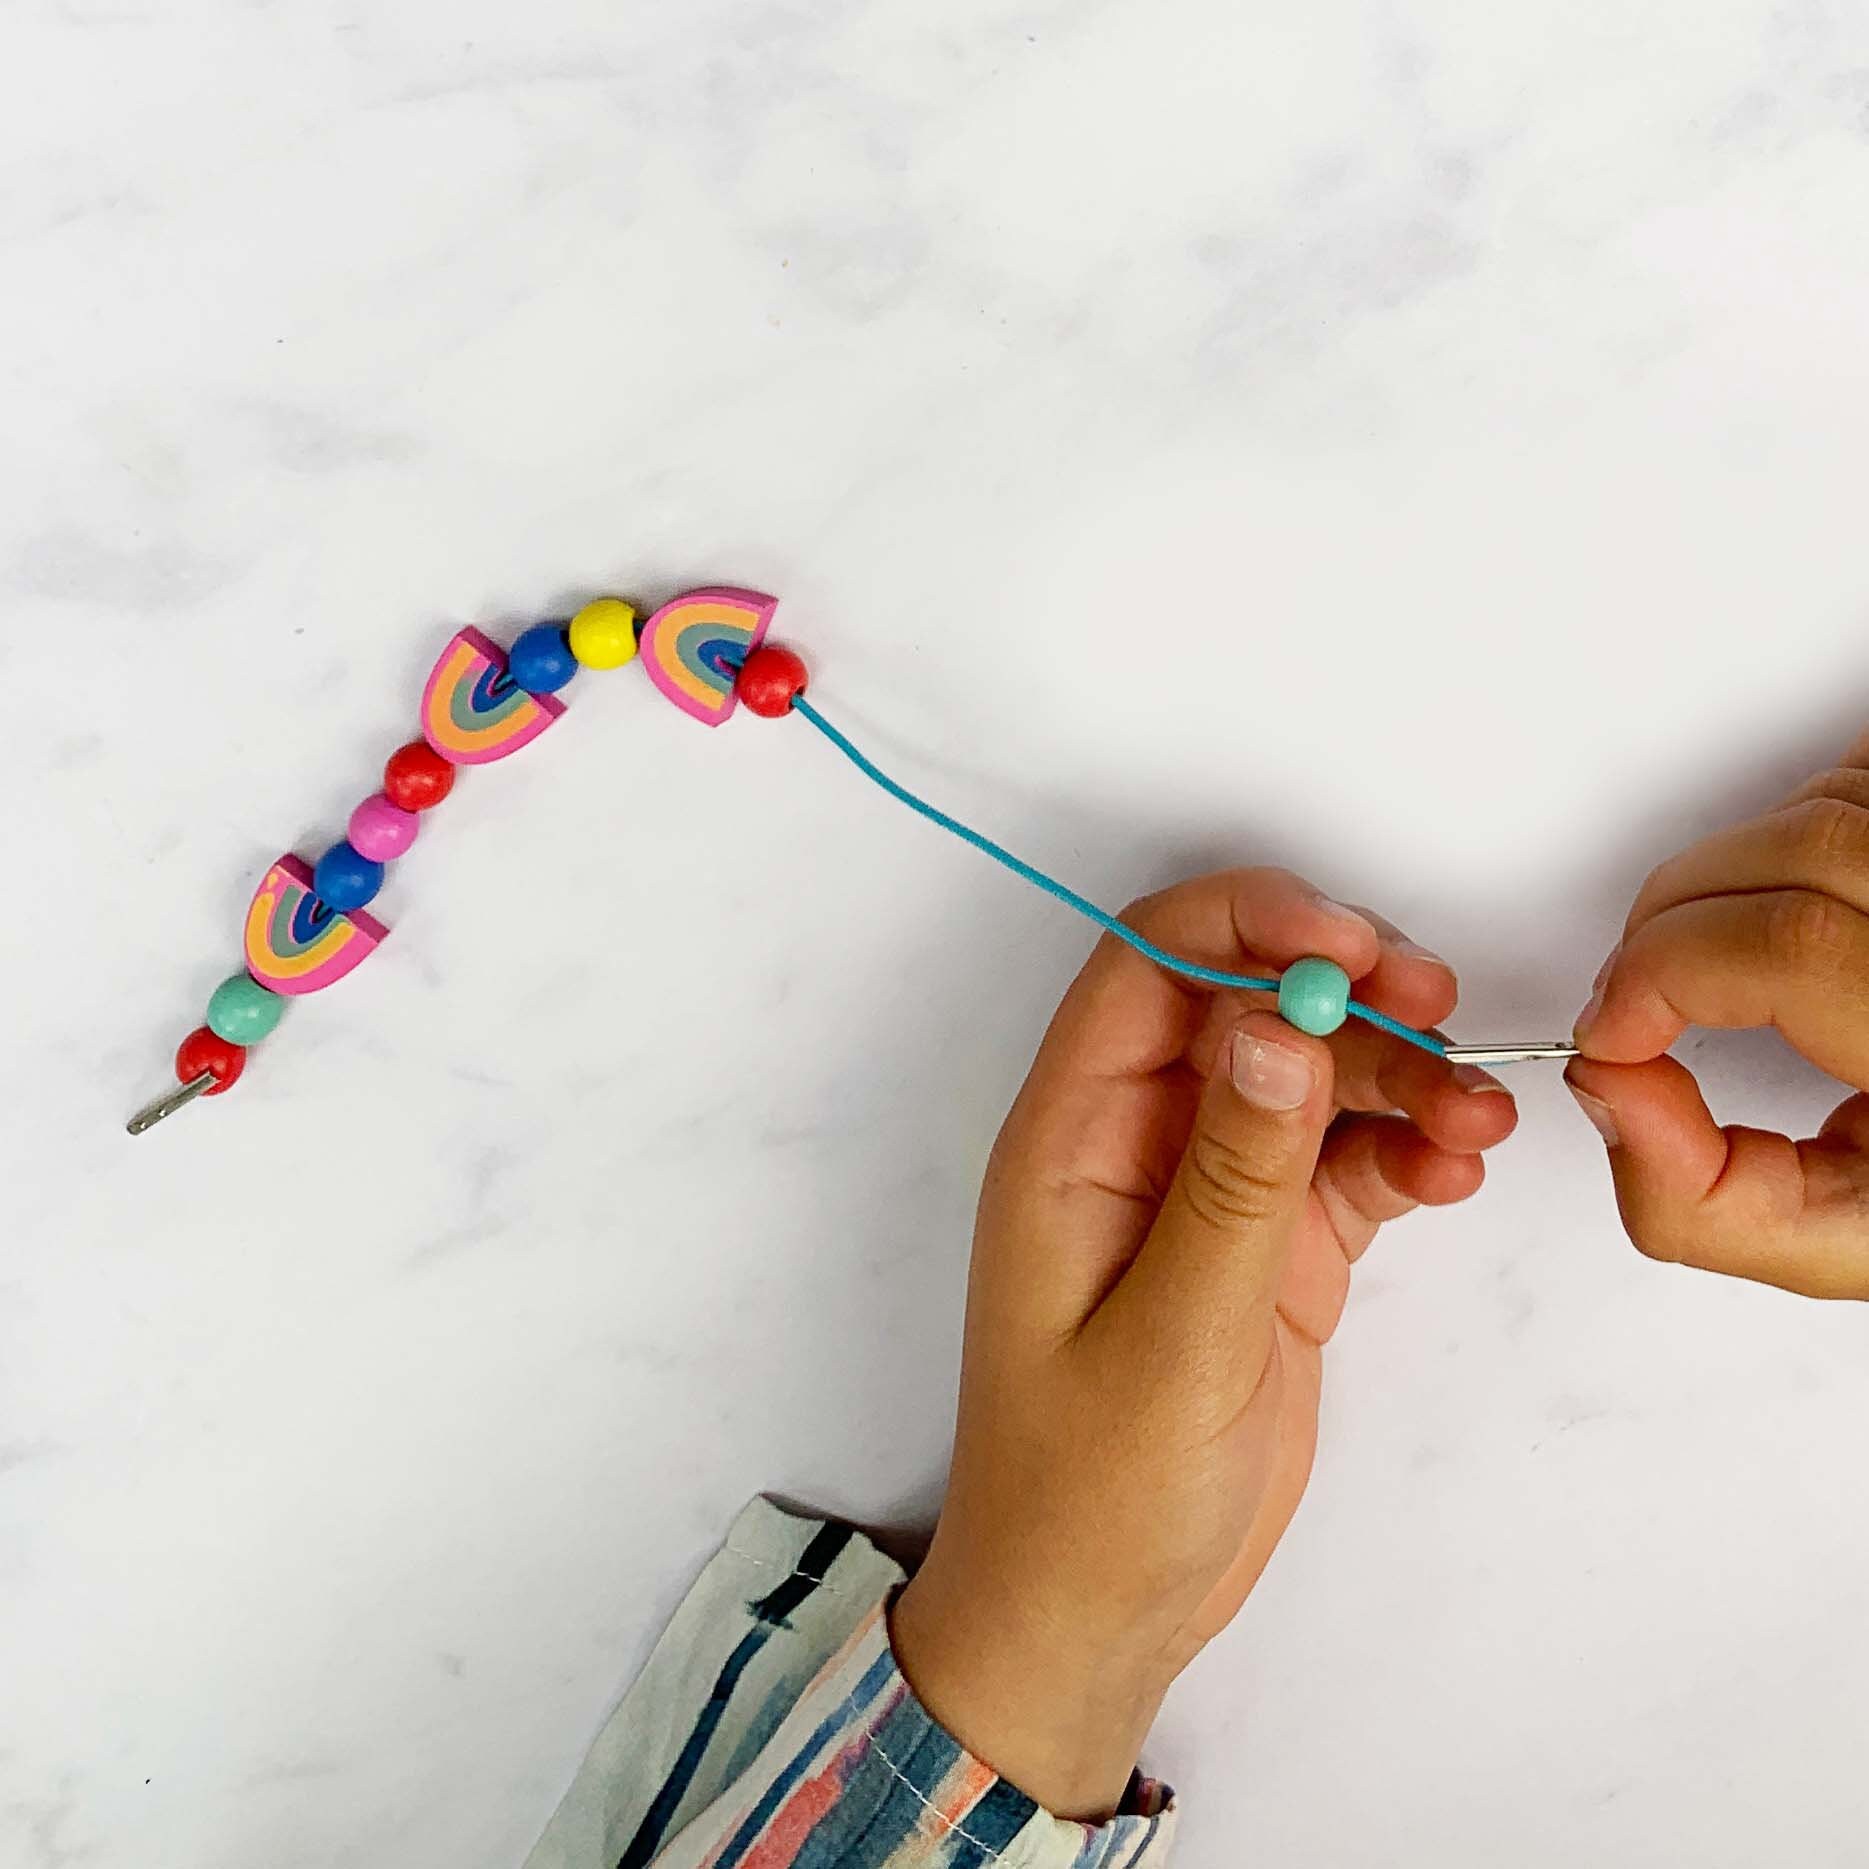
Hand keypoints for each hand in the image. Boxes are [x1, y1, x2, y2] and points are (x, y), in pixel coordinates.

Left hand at [889, 868, 1516, 1817]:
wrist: (1102, 1617)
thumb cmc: (1093, 1492)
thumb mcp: (1170, 1336)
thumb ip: (1232, 1181)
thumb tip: (1274, 1023)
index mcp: (1072, 1138)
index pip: (1148, 967)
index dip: (1247, 924)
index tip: (1356, 945)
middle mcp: (1139, 1141)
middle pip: (1247, 1005)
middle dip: (1347, 991)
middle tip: (1443, 1013)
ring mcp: (1212, 1191)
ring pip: (1312, 1078)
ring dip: (1398, 1075)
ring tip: (1477, 1117)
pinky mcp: (1272, 1247)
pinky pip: (1345, 1161)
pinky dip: (1406, 1149)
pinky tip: (1457, 1165)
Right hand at [1567, 730, 1868, 1297]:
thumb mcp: (1851, 1242)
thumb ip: (1703, 1201)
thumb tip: (1610, 1090)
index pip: (1791, 947)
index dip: (1662, 973)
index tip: (1613, 1032)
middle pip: (1793, 856)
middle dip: (1668, 925)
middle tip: (1641, 998)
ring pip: (1819, 809)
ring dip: (1723, 881)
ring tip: (1715, 961)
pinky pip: (1854, 776)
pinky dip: (1790, 832)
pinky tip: (1789, 906)